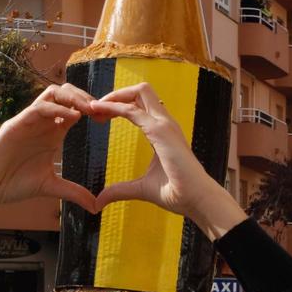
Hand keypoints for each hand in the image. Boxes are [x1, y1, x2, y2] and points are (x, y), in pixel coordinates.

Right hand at [0, 85, 102, 232]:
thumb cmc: (13, 183)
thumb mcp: (50, 187)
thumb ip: (73, 192)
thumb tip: (95, 206)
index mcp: (52, 132)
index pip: (75, 109)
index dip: (93, 110)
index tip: (109, 118)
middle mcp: (42, 122)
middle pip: (66, 94)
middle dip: (86, 97)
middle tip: (102, 110)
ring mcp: (28, 121)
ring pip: (52, 93)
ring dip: (73, 97)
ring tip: (89, 109)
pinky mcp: (15, 125)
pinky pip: (36, 108)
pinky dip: (55, 109)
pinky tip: (70, 118)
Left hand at [90, 83, 244, 237]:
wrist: (197, 200)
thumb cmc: (177, 193)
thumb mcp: (141, 189)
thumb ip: (120, 190)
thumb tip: (99, 200)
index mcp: (163, 132)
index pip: (140, 106)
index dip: (118, 106)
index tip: (99, 117)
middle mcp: (165, 123)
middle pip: (140, 91)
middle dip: (116, 94)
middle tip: (94, 110)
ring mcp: (165, 124)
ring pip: (139, 91)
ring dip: (114, 96)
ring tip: (94, 108)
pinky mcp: (160, 131)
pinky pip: (133, 110)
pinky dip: (113, 107)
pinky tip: (99, 112)